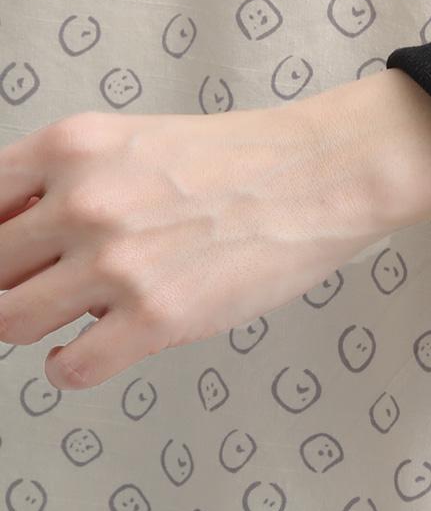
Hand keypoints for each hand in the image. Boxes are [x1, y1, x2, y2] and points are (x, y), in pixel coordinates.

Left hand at [0, 70, 430, 391]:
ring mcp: (117, 263)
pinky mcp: (155, 318)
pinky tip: (102, 344)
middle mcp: (83, 201)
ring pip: (11, 321)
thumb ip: (65, 180)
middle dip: (14, 281)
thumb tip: (12, 236)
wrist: (321, 176)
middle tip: (54, 281)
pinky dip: (74, 365)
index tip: (12, 257)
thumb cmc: (240, 160)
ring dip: (39, 323)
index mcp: (72, 147)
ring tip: (80, 312)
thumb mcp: (132, 141)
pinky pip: (67, 369)